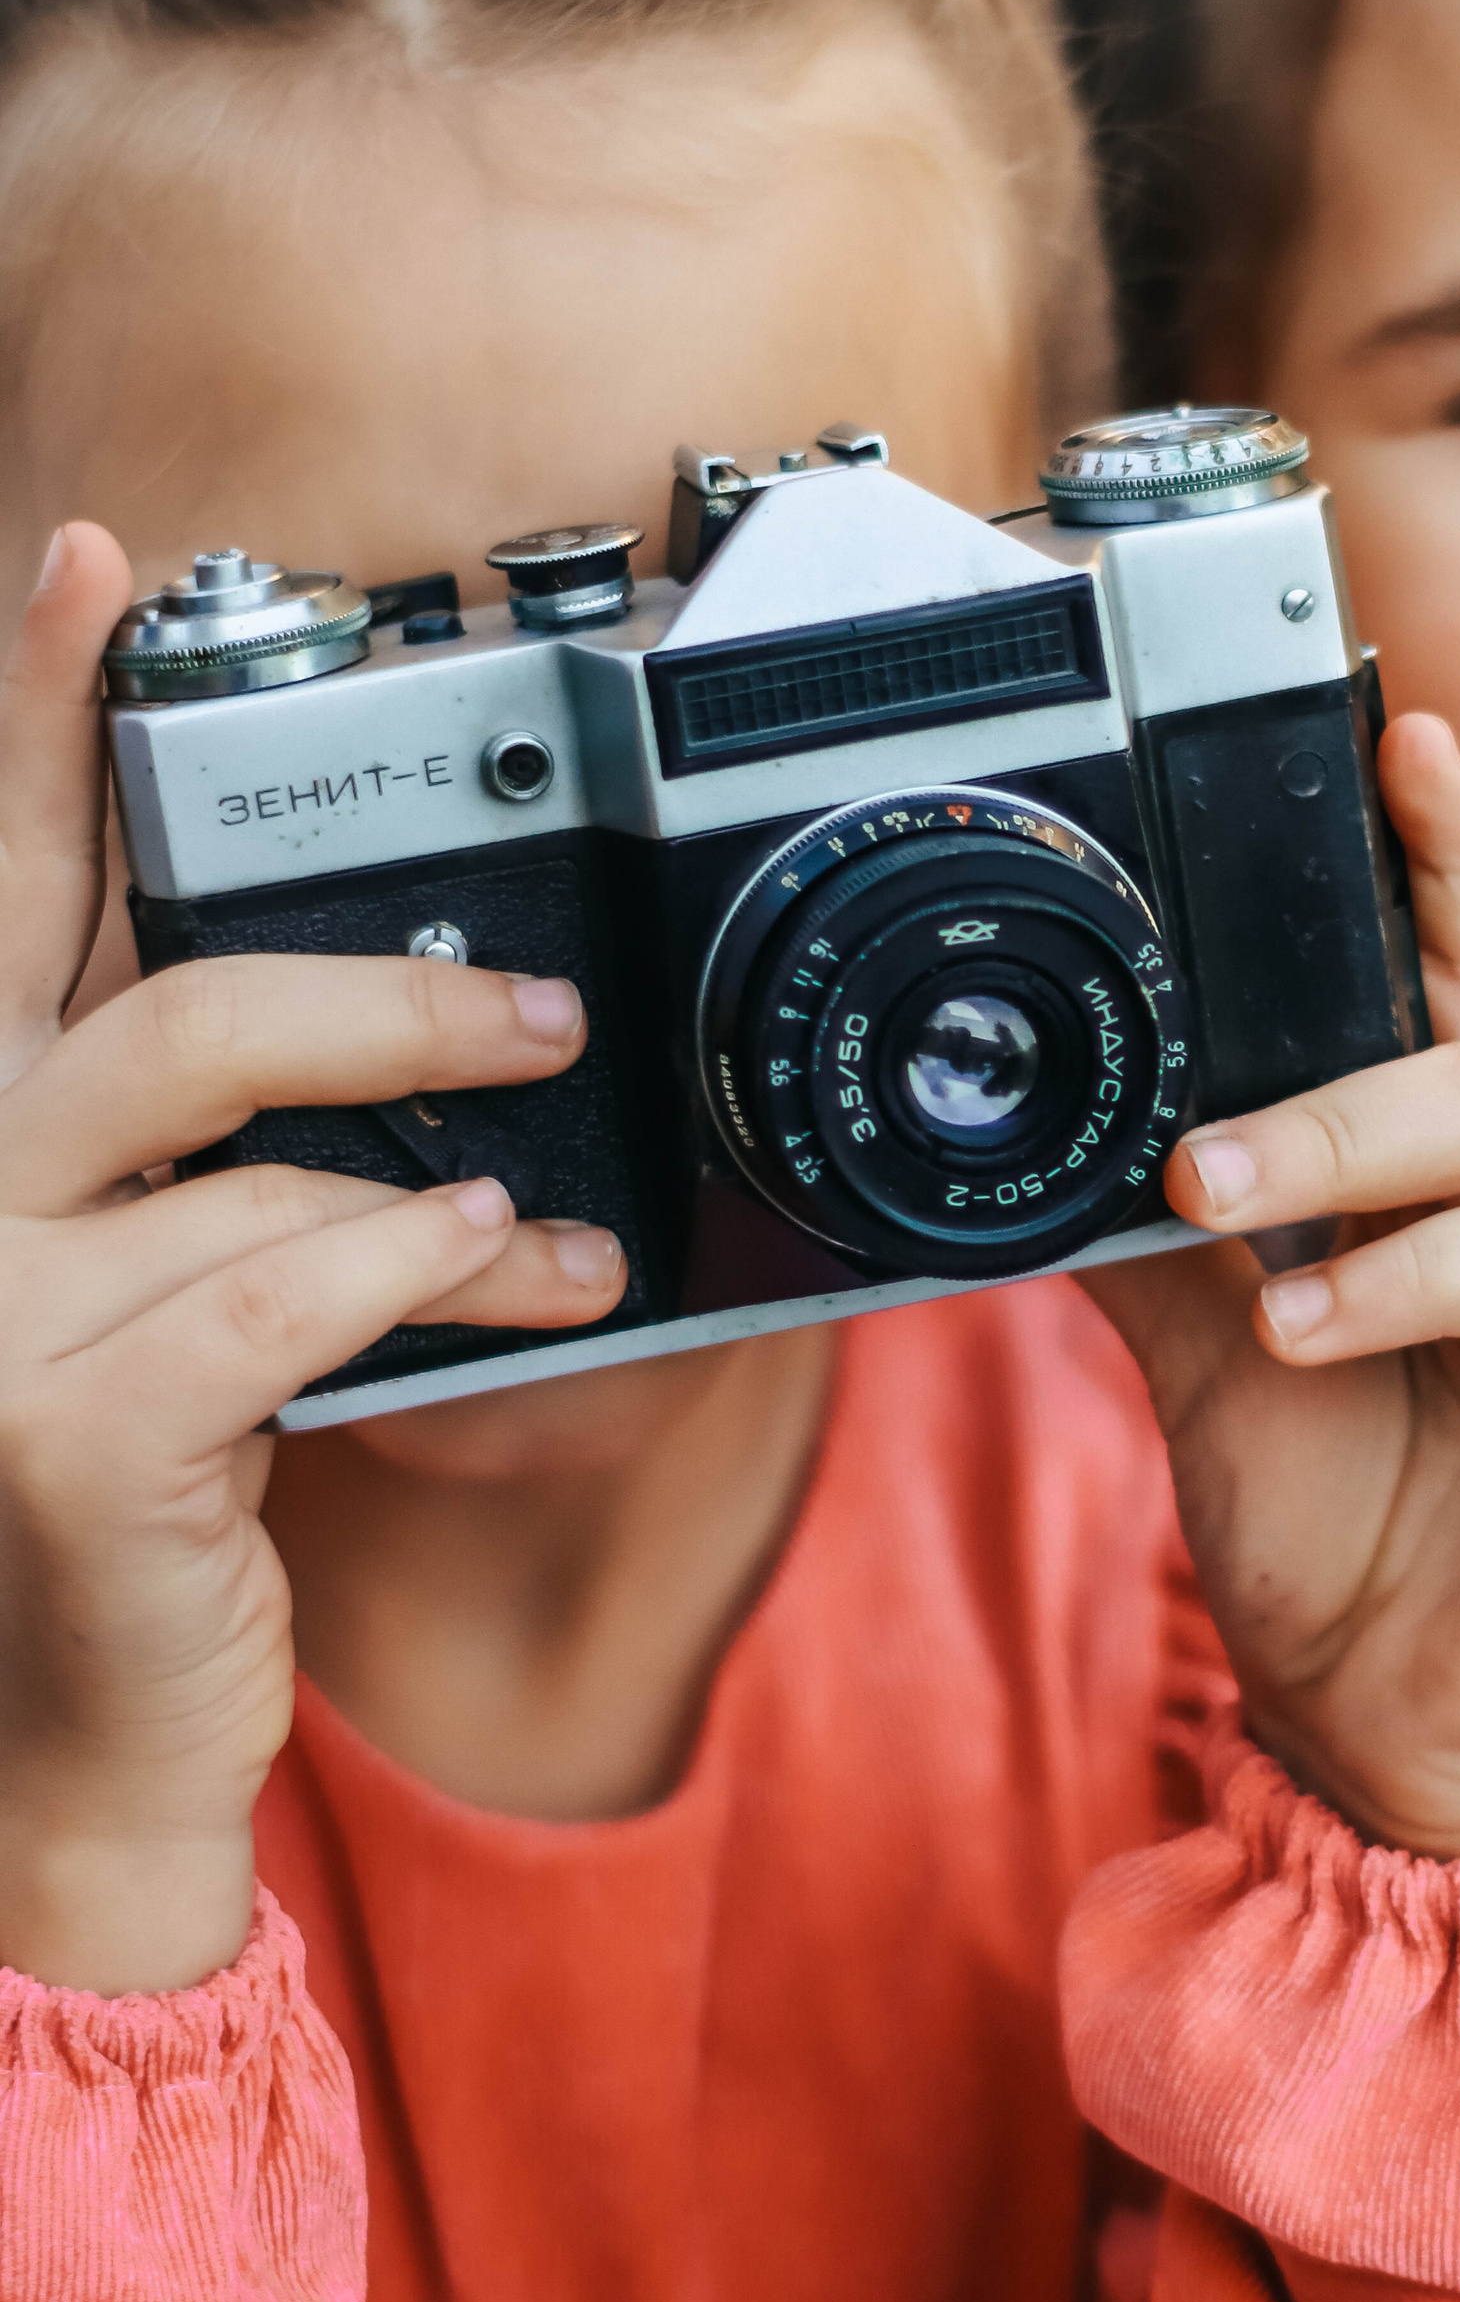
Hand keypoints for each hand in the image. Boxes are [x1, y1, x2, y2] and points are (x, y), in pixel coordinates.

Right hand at [0, 524, 627, 1991]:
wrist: (82, 1739)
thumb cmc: (151, 1491)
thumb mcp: (182, 1286)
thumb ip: (238, 1147)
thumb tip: (436, 1021)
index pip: (4, 888)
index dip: (29, 714)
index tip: (91, 562)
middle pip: (156, 995)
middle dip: (374, 984)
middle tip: (538, 1004)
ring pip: (233, 1130)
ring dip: (435, 1137)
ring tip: (561, 1180)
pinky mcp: (69, 1423)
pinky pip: (283, 1283)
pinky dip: (422, 1266)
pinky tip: (516, 1270)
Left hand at [1084, 716, 1459, 1859]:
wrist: (1365, 1732)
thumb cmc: (1325, 1530)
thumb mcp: (1206, 1370)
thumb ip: (1153, 1250)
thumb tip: (1051, 1136)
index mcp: (1459, 1202)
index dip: (1450, 871)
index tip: (1403, 742)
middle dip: (1346, 1127)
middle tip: (1208, 1182)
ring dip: (1436, 1265)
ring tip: (1303, 1327)